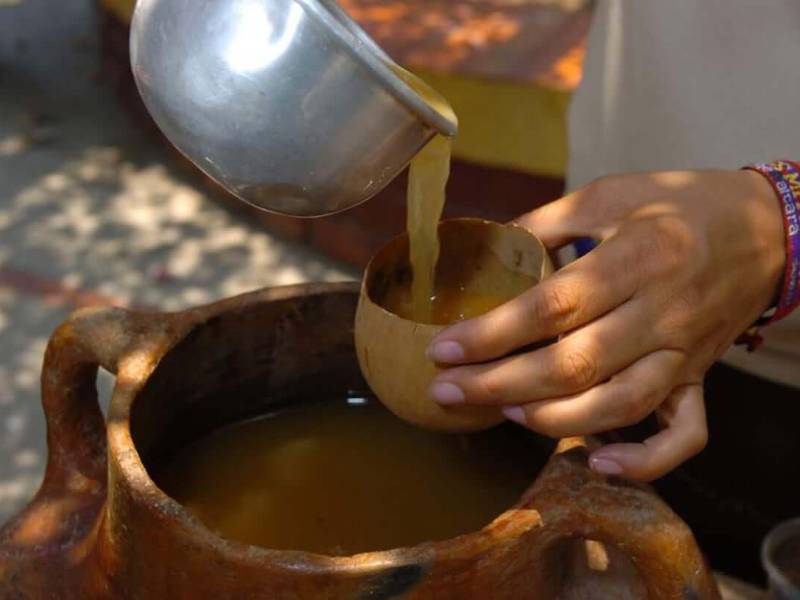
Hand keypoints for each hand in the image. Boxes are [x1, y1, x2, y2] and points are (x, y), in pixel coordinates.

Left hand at [427, 170, 784, 479]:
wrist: (765, 229)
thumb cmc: (679, 204)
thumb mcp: (610, 193)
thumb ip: (546, 221)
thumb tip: (486, 247)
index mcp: (637, 258)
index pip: (552, 307)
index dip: (492, 333)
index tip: (442, 348)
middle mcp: (661, 312)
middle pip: (573, 364)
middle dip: (498, 384)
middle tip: (445, 389)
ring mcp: (684, 352)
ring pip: (617, 406)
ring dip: (550, 419)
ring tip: (498, 408)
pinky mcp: (699, 377)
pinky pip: (685, 434)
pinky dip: (644, 461)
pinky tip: (596, 464)